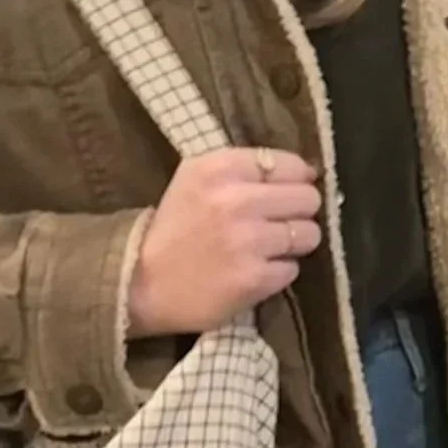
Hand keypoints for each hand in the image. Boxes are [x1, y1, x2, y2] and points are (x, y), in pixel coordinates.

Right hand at [126, 148, 321, 337]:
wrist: (137, 282)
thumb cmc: (175, 228)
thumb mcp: (198, 179)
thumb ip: (247, 169)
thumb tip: (309, 171)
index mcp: (220, 168)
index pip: (290, 164)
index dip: (294, 181)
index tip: (282, 194)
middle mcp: (235, 200)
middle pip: (309, 198)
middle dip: (298, 212)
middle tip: (275, 224)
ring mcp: (247, 241)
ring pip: (309, 234)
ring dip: (293, 244)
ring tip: (265, 249)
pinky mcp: (254, 278)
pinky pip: (293, 269)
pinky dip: (278, 272)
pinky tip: (252, 271)